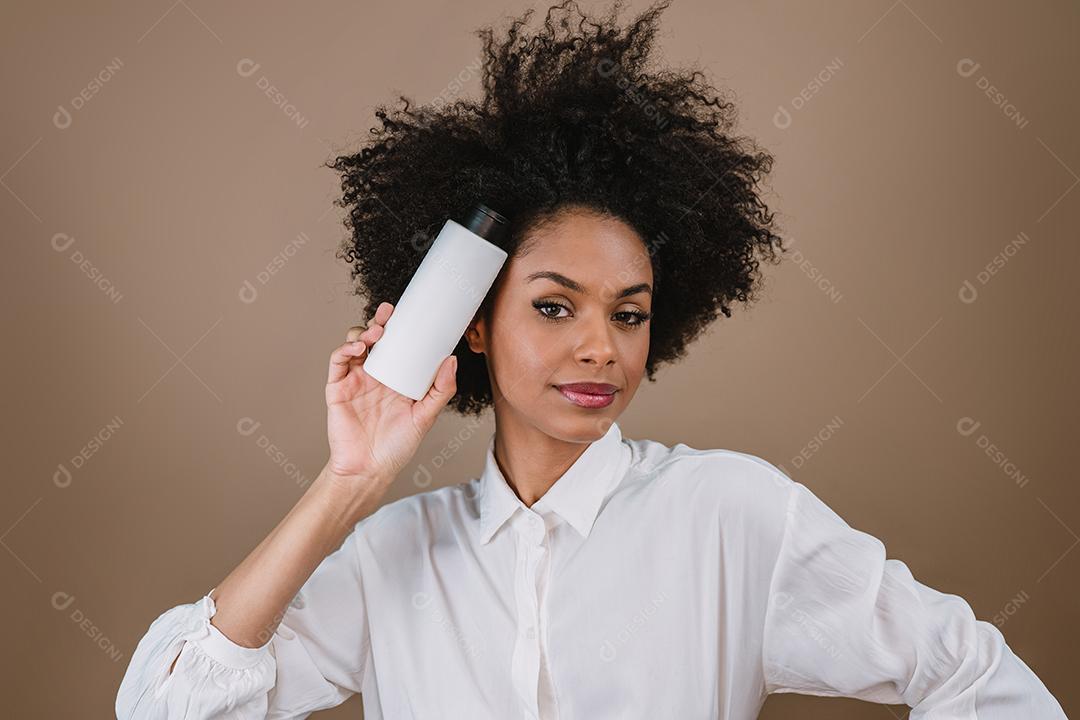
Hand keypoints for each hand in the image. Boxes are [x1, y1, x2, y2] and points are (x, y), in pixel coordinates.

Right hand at [323, 301, 457, 491]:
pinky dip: (345, 349)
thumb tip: (451, 359)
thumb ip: (441, 391)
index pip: (398, 344)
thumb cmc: (397, 446)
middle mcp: (375, 374)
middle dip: (380, 321)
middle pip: (375, 338)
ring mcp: (355, 379)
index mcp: (396, 377)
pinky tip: (359, 348)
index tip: (409, 311)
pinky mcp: (337, 388)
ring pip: (355, 344)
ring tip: (377, 334)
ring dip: (363, 333)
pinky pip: (338, 361)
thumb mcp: (426, 416)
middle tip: (389, 312)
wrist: (369, 470)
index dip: (400, 326)